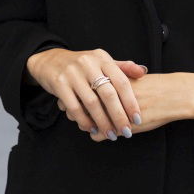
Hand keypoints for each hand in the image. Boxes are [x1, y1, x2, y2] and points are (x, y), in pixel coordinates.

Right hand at [26, 48, 147, 140]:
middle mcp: (88, 63)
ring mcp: (73, 73)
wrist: (50, 60)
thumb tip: (143, 71)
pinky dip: (84, 121)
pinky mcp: (59, 84)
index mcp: (102, 58)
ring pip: (91, 103)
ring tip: (111, 134)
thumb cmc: (82, 64)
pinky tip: (92, 129)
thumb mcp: (101, 61)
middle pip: (108, 94)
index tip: (137, 119)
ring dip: (103, 122)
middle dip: (119, 116)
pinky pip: (74, 107)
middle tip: (126, 132)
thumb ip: (122, 67)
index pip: (121, 81)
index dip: (130, 102)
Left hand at [62, 72, 193, 142]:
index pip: (83, 86)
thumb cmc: (154, 87)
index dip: (75, 92)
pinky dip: (97, 135)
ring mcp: (113, 111)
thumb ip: (114, 81)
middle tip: (68, 110)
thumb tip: (99, 82)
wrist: (173, 95)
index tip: (72, 94)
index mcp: (110, 79)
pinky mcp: (120, 126)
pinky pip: (98, 134)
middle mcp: (109, 94)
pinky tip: (100, 133)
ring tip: (86, 122)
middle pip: (81, 102)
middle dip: (74, 107)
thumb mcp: (132, 79)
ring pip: (87, 120)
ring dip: (85, 122)